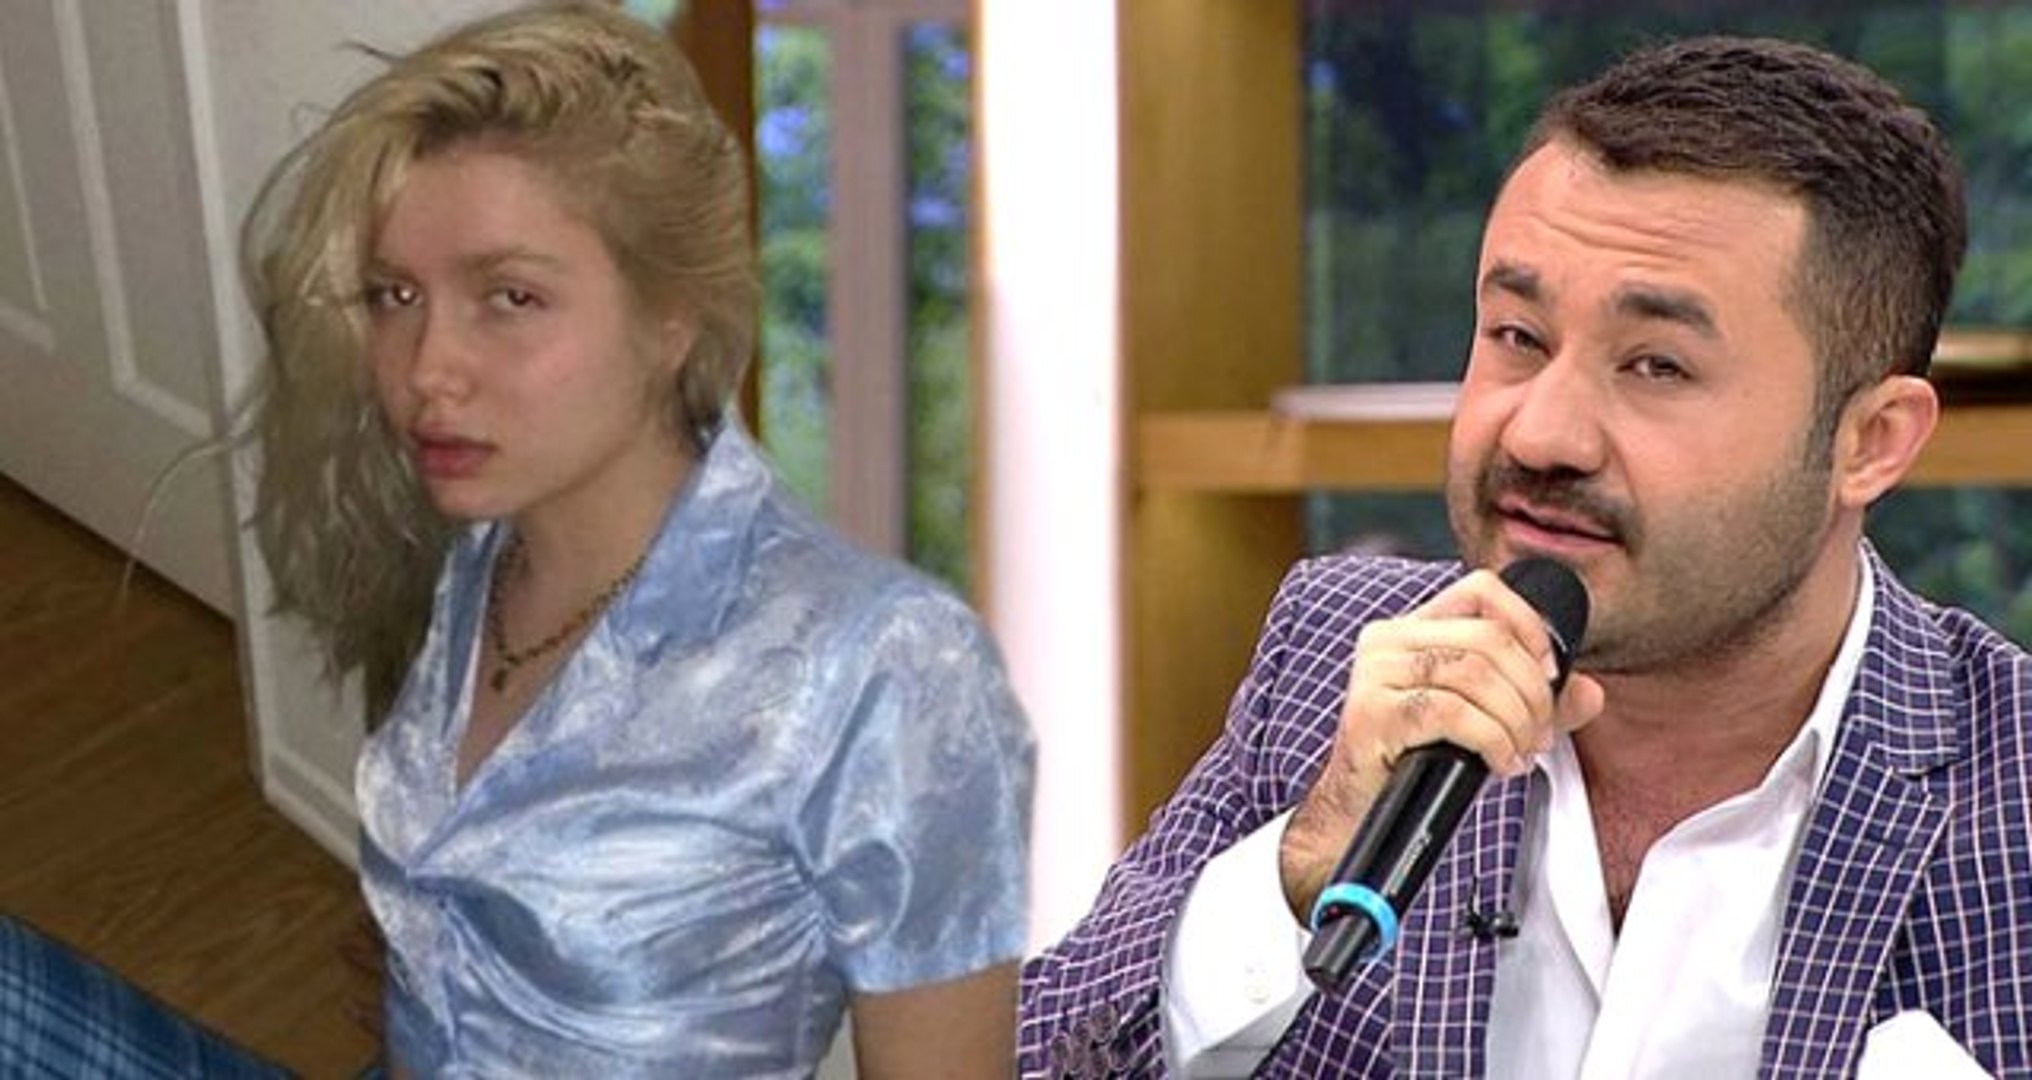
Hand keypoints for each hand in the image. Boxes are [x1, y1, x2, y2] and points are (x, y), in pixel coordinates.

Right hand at [1277, 568, 1604, 919]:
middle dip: (1532, 692)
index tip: (1549, 673)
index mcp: (1413, 628)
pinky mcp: (1371, 712)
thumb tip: (1591, 693)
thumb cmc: (1418, 762)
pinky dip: (1492, 741)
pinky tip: (1498, 765)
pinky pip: (1453, 713)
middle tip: (1540, 734)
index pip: (1482, 590)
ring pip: (1476, 674)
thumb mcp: (1485, 722)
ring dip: (1516, 720)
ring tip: (1520, 753)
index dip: (1528, 625)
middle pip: (1489, 638)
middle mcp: (1388, 640)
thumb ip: (1536, 703)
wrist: (1361, 813)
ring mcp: (1374, 673)